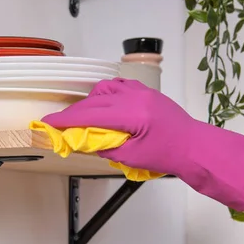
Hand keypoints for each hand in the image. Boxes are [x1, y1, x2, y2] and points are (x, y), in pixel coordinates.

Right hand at [42, 78, 243, 210]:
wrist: (195, 147)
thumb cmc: (168, 155)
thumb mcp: (133, 156)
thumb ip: (106, 146)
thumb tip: (86, 140)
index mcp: (132, 114)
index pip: (91, 114)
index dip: (66, 119)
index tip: (48, 122)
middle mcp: (136, 97)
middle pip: (94, 100)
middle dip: (74, 113)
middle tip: (59, 124)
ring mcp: (142, 91)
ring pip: (105, 89)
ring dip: (90, 102)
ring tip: (84, 118)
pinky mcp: (147, 92)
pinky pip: (119, 86)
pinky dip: (106, 95)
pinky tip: (104, 106)